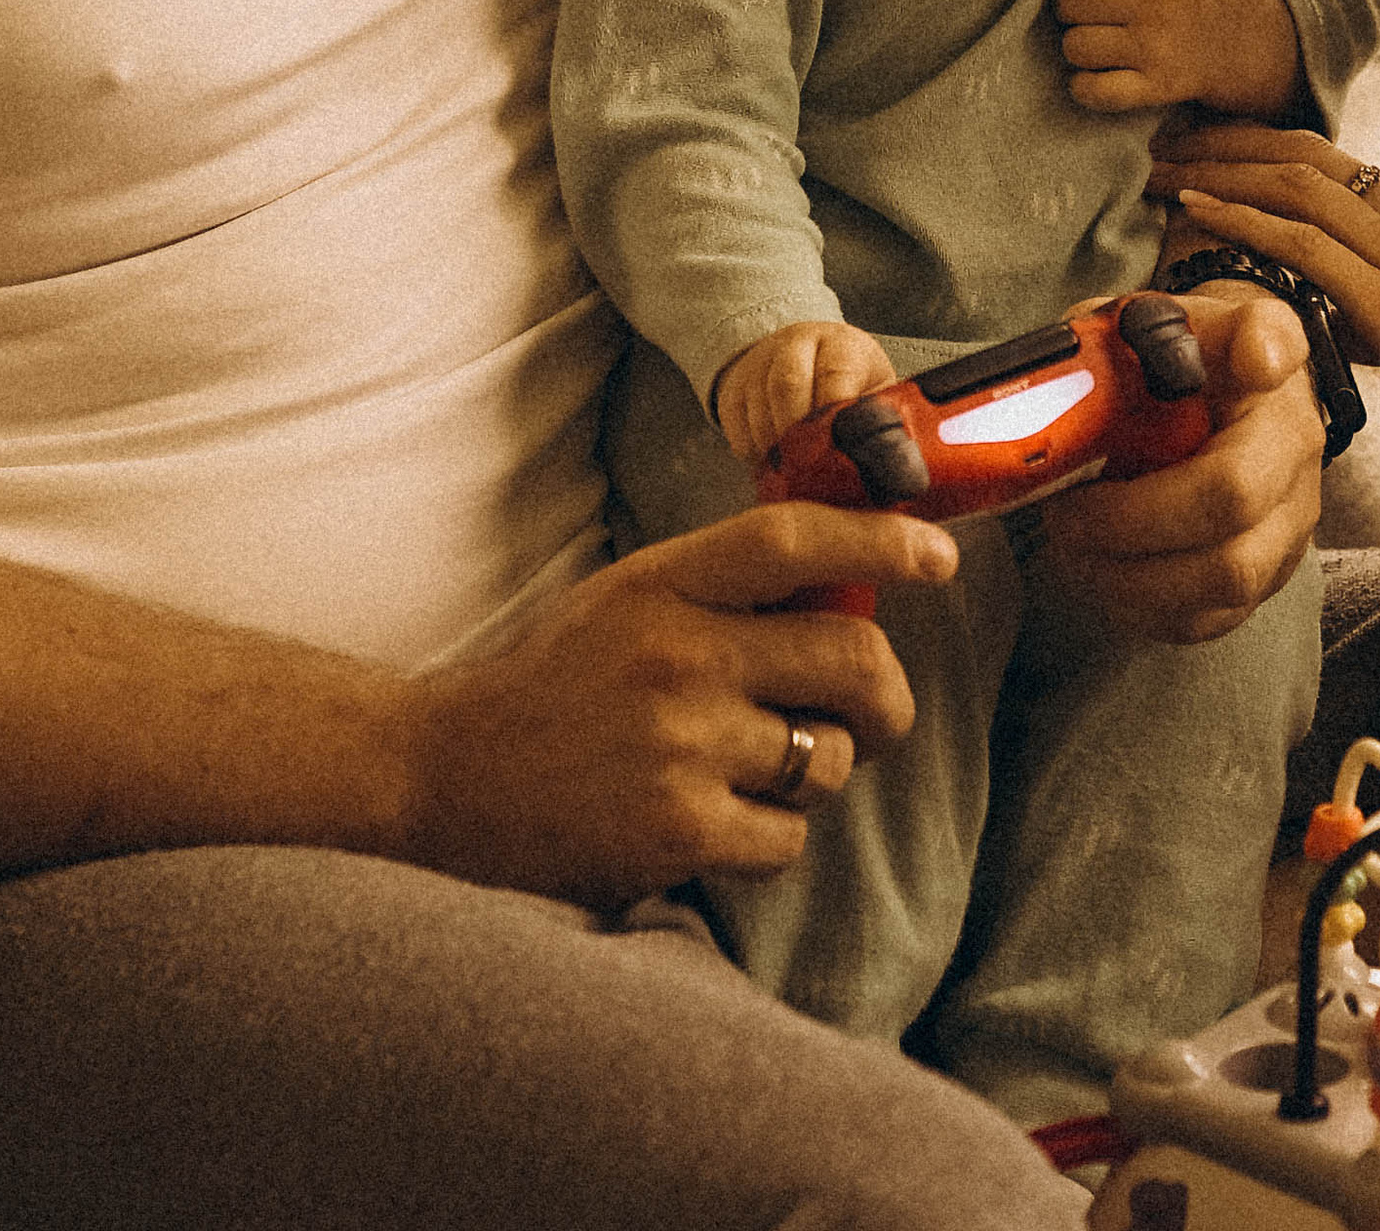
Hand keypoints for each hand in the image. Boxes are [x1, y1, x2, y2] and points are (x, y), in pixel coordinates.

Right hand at [400, 500, 958, 907]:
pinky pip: (788, 836)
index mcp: (664, 584)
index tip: (937, 557)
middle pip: (849, 660)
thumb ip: (726, 588)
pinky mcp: (676, 830)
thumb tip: (853, 586)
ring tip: (757, 770)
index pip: (793, 542)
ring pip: (829, 757)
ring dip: (818, 770)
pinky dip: (771, 835)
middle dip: (887, 697)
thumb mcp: (630, 599)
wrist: (442, 778)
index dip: (879, 543)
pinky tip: (716, 819)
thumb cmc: (557, 683)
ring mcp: (679, 745)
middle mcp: (677, 655)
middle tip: (879, 713)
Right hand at [714, 320, 900, 462]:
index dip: (832, 413)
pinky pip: (736, 426)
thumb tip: (891, 459)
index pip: (833, 374)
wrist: (804, 356)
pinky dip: (754, 452)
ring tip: (796, 470)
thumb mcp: (874, 387)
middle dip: (798, 433)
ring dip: (776, 448)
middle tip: (812, 467)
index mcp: (840, 343)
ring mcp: (759, 362)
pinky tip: (775, 461)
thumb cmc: (851, 382)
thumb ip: (881, 416)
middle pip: (786, 386)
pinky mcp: (734, 386)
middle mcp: (795, 343)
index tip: (838, 448)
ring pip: (758, 408)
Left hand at [1041, 282, 1322, 641]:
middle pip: (1233, 505)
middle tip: (1066, 514)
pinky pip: (1208, 619)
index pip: (1274, 352)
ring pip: (1225, 582)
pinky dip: (1142, 609)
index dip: (1263, 354)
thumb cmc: (1175, 369)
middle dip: (1130, 522)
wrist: (1218, 403)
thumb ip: (1141, 326)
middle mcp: (1296, 455)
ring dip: (1128, 578)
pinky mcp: (1263, 580)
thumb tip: (1125, 340)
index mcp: (1266, 376)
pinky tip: (1101, 576)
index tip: (1246, 359)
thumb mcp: (1155, 323)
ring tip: (1073, 550)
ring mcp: (1288, 528)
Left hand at [1053, 0, 1303, 116]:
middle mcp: (1161, 1)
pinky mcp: (1158, 87)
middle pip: (1071, 1)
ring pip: (1076, 46)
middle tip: (1087, 7)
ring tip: (1095, 36)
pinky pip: (1096, 92)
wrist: (1233, 33)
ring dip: (1076, 42)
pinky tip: (1095, 73)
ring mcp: (1160, 48)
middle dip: (1068, 3)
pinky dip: (1084, 87)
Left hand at [1150, 120, 1379, 515]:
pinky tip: (1195, 215)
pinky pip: (1308, 244)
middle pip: (1306, 155)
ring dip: (1219, 171)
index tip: (1207, 153)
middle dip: (1228, 142)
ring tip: (1161, 171)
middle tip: (1167, 144)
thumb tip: (1329, 321)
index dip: (1262, 150)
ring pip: (1299, 185)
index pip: (1334, 165)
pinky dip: (1242, 219)